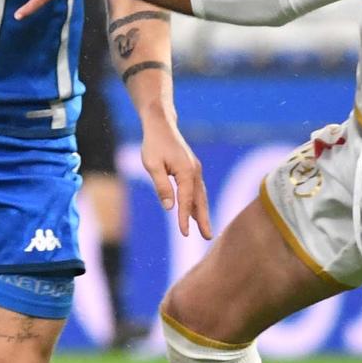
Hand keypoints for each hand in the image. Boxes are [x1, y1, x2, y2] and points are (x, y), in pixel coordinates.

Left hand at [139, 116, 212, 238]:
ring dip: (203, 213)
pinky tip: (197, 211)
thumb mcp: (152, 165)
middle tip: (208, 237)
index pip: (186, 200)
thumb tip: (169, 207)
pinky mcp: (192, 168)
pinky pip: (197, 189)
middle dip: (204, 220)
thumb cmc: (154, 144)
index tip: (185, 234)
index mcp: (186, 172)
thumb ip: (162, 186)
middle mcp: (195, 171)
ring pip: (201, 196)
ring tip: (205, 229)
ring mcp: (195, 169)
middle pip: (201, 200)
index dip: (185, 218)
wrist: (161, 125)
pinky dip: (199, 202)